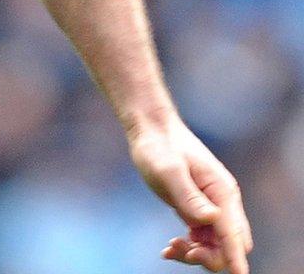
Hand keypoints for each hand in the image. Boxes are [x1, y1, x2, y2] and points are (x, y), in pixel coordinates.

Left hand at [130, 118, 251, 271]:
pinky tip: (169, 248)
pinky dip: (189, 247)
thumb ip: (189, 195)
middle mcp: (223, 202)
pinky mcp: (197, 209)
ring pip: (215, 245)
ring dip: (196, 253)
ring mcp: (212, 207)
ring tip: (170, 247)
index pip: (232, 232)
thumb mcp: (168, 170)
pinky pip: (202, 239)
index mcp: (222, 192)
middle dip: (210, 256)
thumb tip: (211, 219)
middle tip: (178, 247)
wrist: (152, 131)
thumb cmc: (159, 147)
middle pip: (229, 244)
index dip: (234, 256)